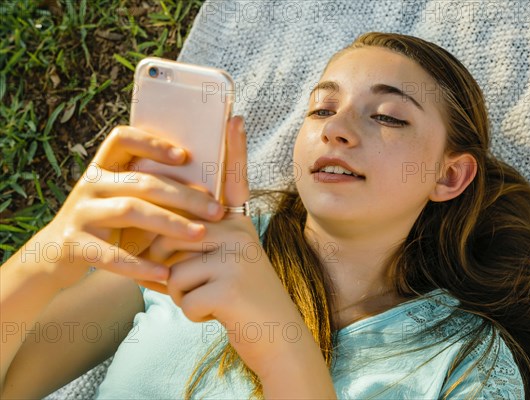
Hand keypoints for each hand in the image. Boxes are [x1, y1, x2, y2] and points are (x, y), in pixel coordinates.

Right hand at [35, 125, 223, 289]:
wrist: (55, 254)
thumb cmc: (107, 224)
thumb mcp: (124, 199)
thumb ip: (151, 190)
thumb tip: (205, 187)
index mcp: (103, 168)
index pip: (122, 139)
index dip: (152, 143)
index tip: (185, 156)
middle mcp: (90, 184)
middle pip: (142, 182)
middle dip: (184, 196)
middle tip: (216, 209)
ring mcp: (80, 213)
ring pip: (130, 211)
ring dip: (170, 223)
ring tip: (199, 235)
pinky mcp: (74, 244)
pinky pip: (111, 254)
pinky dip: (140, 265)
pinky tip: (165, 273)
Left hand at [142, 116, 311, 379]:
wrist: (276, 336)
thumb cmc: (242, 299)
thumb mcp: (226, 263)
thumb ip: (199, 241)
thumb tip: (156, 229)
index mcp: (238, 224)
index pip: (234, 181)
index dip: (233, 148)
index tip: (234, 115)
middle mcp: (239, 232)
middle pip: (171, 233)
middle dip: (167, 267)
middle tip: (199, 285)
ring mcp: (236, 256)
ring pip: (172, 269)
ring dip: (181, 293)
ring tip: (213, 299)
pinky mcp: (229, 285)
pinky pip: (181, 296)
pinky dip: (191, 313)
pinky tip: (218, 313)